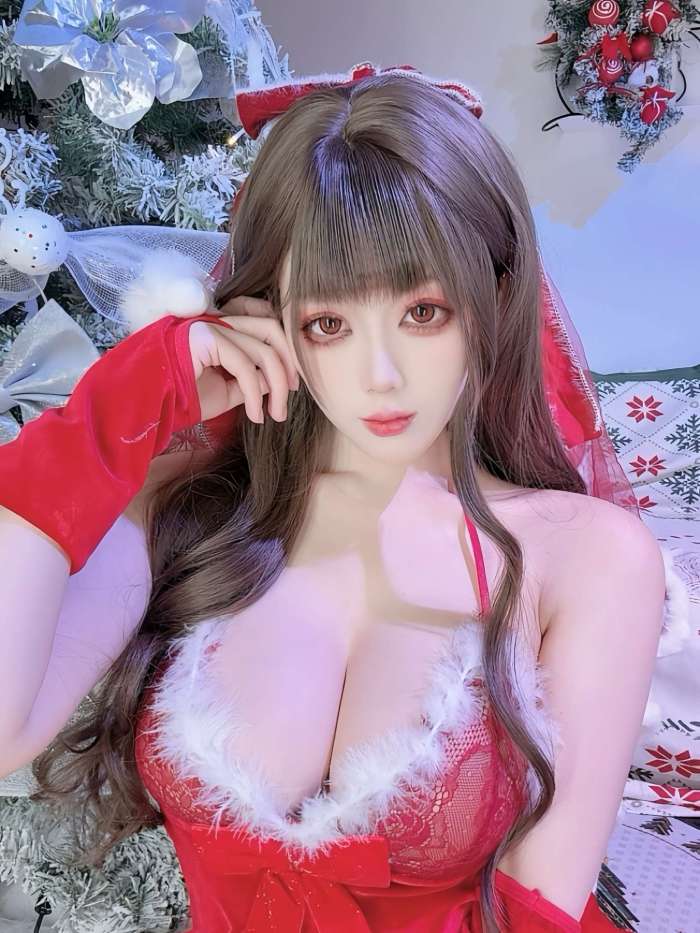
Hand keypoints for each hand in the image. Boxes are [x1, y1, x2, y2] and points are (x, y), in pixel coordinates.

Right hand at [187, 295, 299, 423]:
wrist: (146, 407)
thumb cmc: (182, 400)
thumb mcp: (229, 391)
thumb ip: (254, 380)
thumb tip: (281, 378)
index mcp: (223, 329)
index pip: (265, 324)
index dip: (285, 351)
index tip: (291, 386)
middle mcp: (217, 320)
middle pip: (271, 329)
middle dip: (288, 364)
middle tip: (292, 395)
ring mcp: (209, 324)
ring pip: (262, 349)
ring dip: (277, 386)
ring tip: (274, 415)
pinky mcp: (203, 335)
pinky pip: (244, 363)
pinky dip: (255, 393)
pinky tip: (254, 416)